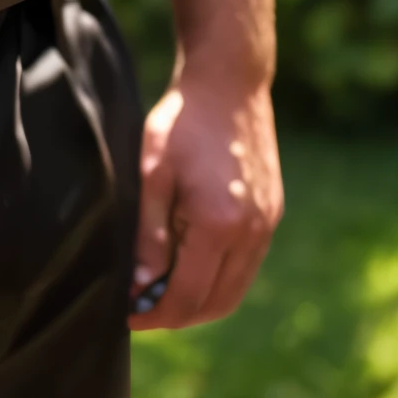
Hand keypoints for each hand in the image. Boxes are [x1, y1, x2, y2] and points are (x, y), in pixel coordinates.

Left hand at [128, 70, 282, 330]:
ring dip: (199, 301)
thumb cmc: (182, 121)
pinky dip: (219, 278)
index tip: (126, 315)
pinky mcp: (272, 213)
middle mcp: (251, 233)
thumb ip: (149, 233)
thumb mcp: (152, 172)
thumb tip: (140, 285)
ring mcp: (266, 225)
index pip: (186, 297)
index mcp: (219, 226)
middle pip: (214, 304)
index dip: (153, 314)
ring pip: (233, 290)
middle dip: (175, 315)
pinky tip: (190, 263)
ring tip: (161, 291)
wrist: (228, 82)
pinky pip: (246, 266)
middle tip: (140, 309)